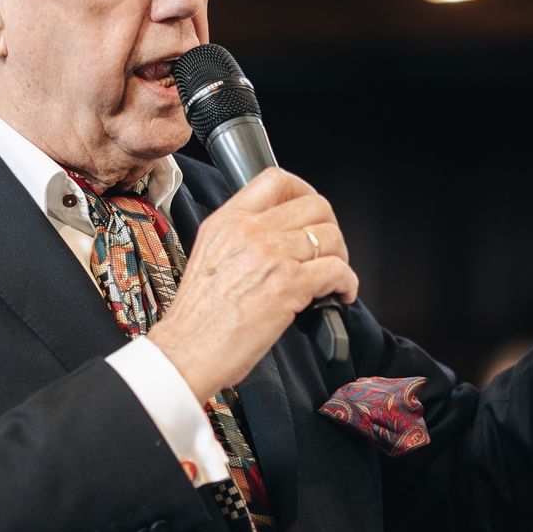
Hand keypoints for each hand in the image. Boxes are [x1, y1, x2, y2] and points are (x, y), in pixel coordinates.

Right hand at [149, 167, 358, 399]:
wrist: (185, 352)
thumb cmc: (197, 318)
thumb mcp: (209, 257)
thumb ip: (241, 237)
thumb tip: (279, 236)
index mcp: (227, 221)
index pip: (277, 179)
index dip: (305, 193)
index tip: (311, 214)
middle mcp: (248, 231)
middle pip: (315, 205)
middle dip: (329, 229)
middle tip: (326, 252)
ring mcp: (270, 255)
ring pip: (330, 236)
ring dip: (340, 258)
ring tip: (333, 278)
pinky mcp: (288, 285)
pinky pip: (337, 269)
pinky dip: (347, 283)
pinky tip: (339, 294)